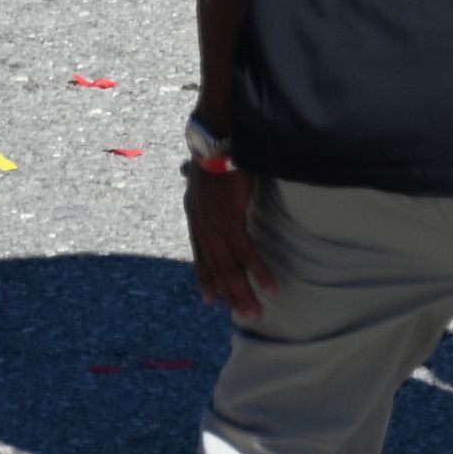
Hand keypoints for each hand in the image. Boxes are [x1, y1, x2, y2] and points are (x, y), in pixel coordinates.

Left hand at [185, 165, 274, 319]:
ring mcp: (214, 225)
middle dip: (229, 292)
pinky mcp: (230, 220)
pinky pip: (245, 252)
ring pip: (229, 266)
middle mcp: (201, 224)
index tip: (210, 298)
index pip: (200, 253)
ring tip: (254, 310)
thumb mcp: (200, 170)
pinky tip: (267, 286)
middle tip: (243, 313)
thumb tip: (184, 170)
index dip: (205, 277)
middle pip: (216, 266)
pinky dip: (257, 271)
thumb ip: (196, 179)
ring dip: (243, 291)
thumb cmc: (213, 152)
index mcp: (195, 215)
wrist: (216, 140)